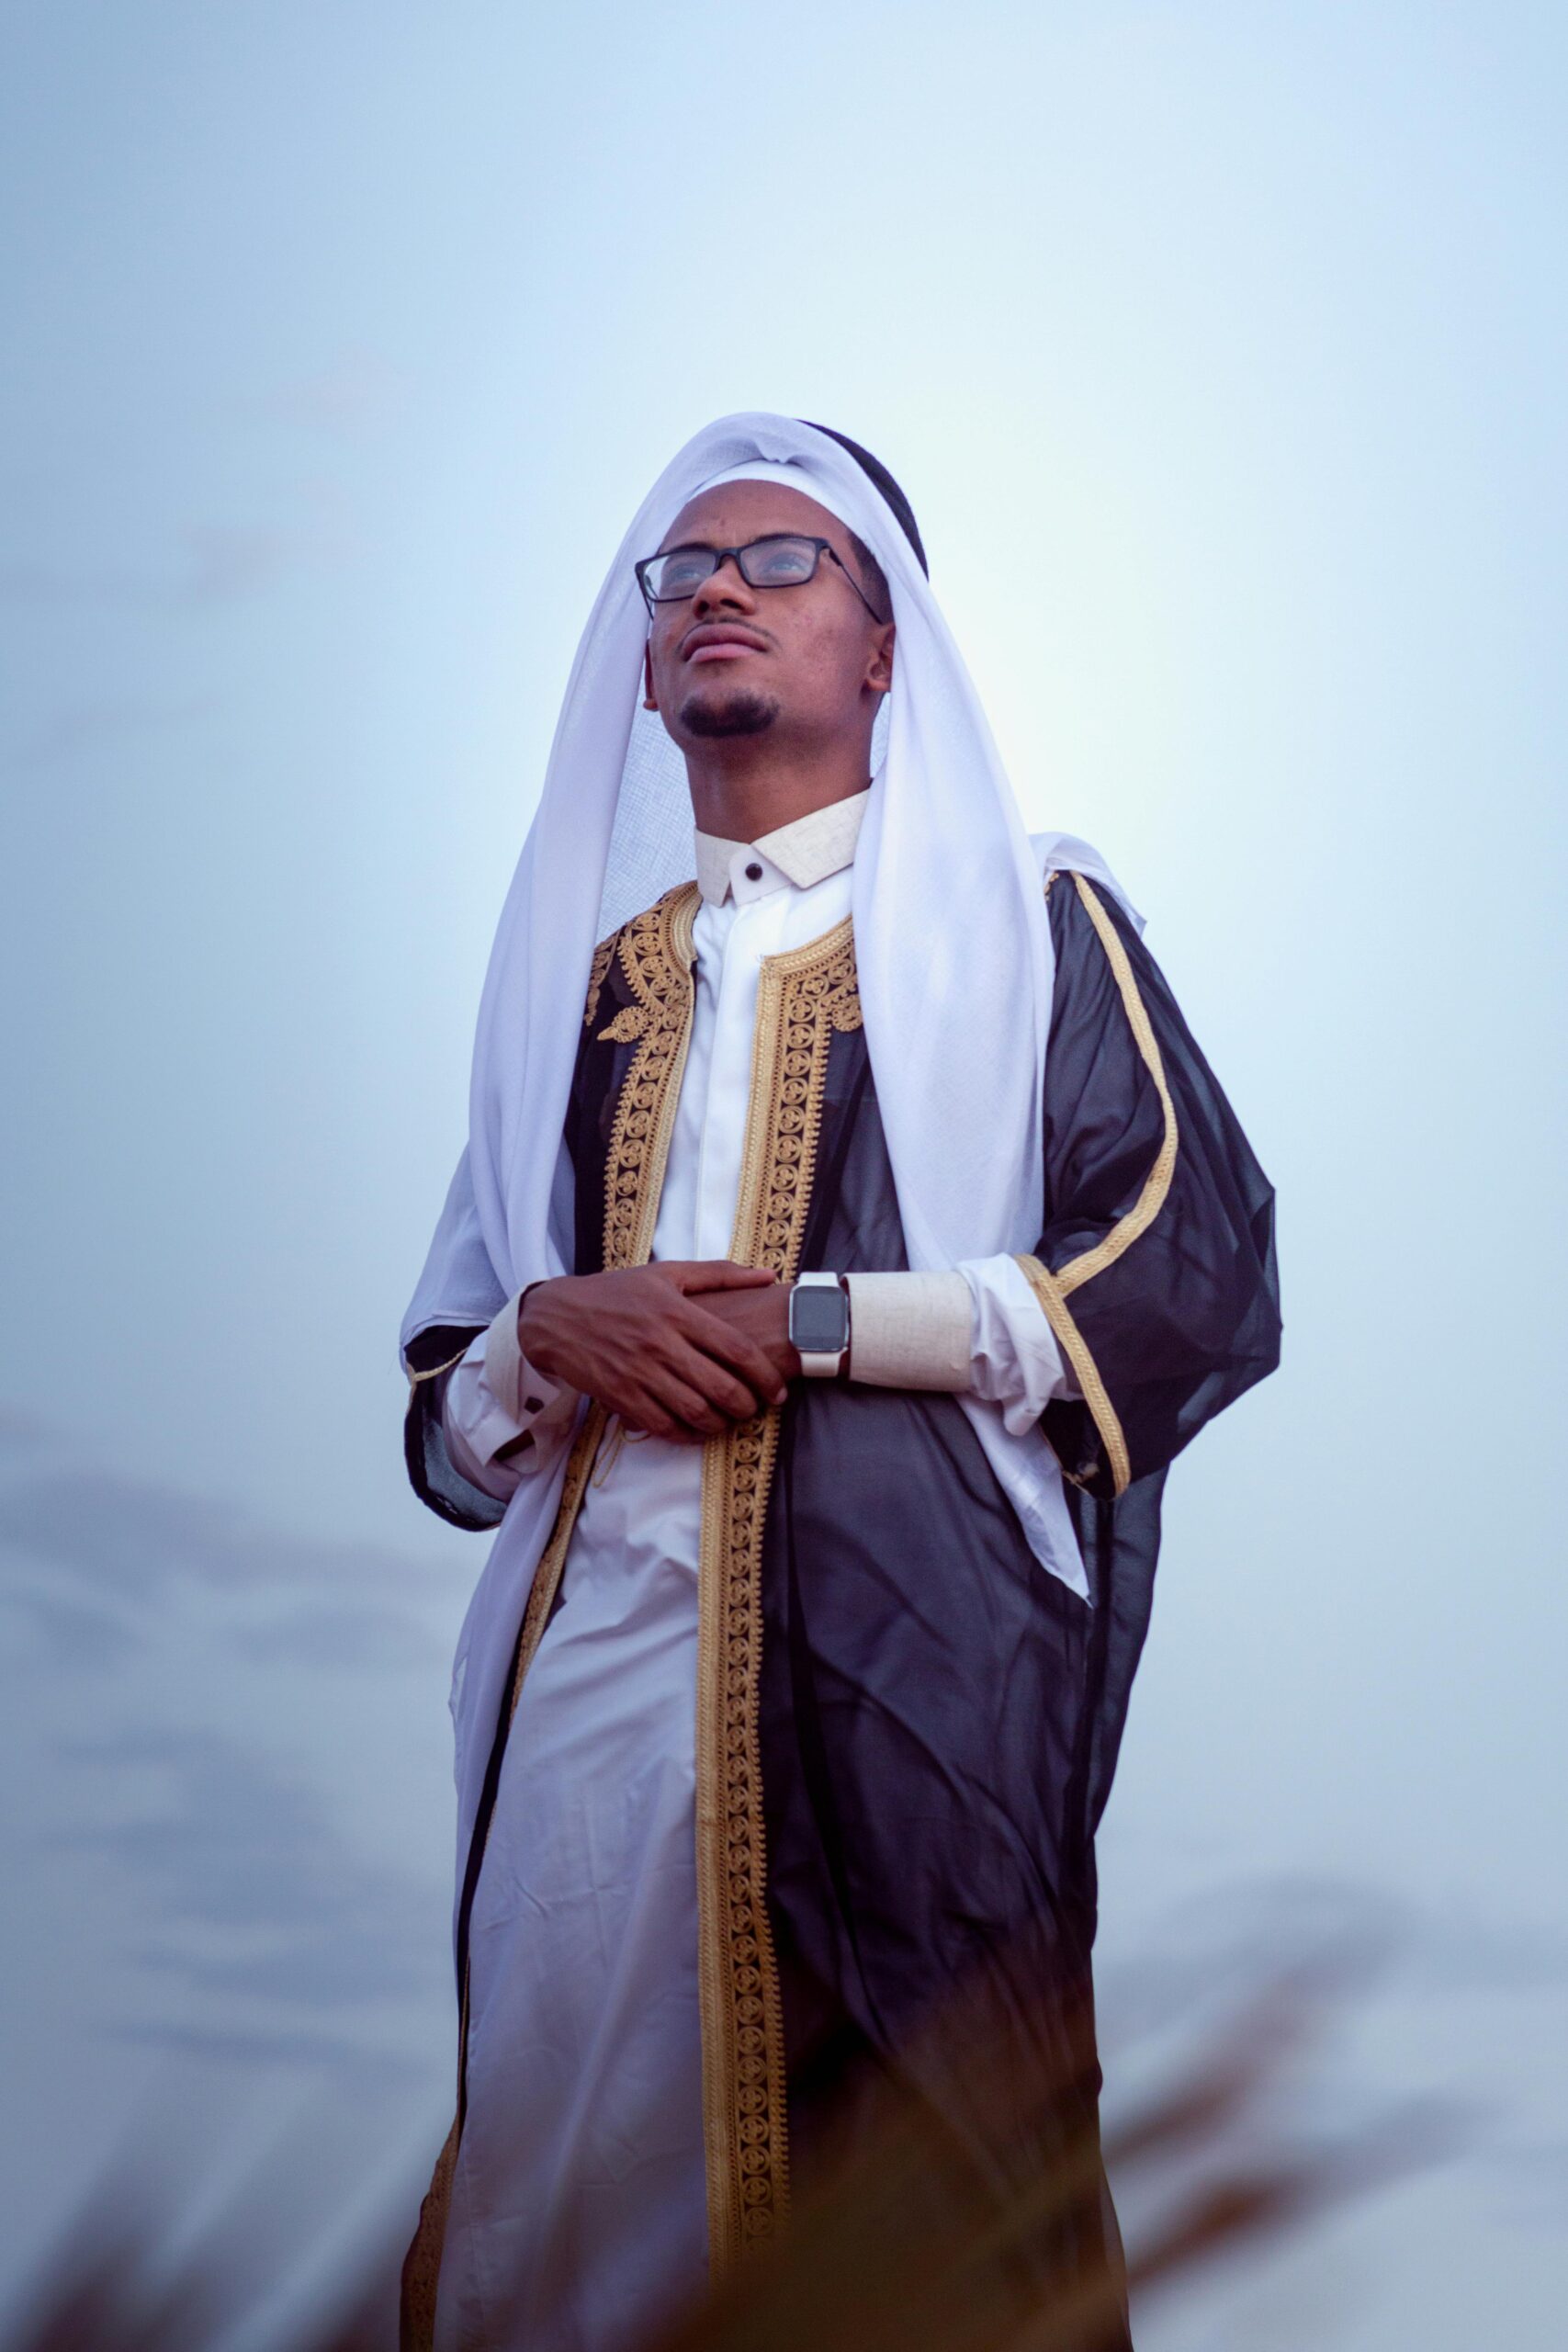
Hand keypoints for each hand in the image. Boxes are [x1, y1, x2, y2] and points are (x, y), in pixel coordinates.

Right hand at [518, 1262, 787, 1442]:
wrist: (557, 1317)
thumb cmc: (617, 1292)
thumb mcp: (667, 1273)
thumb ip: (719, 1274)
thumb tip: (767, 1275)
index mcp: (677, 1311)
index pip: (735, 1349)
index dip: (764, 1375)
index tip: (778, 1389)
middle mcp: (660, 1343)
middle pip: (720, 1386)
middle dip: (747, 1405)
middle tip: (756, 1408)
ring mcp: (638, 1372)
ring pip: (694, 1411)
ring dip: (721, 1423)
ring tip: (729, 1420)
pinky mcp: (619, 1396)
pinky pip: (662, 1426)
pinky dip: (686, 1435)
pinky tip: (697, 1430)